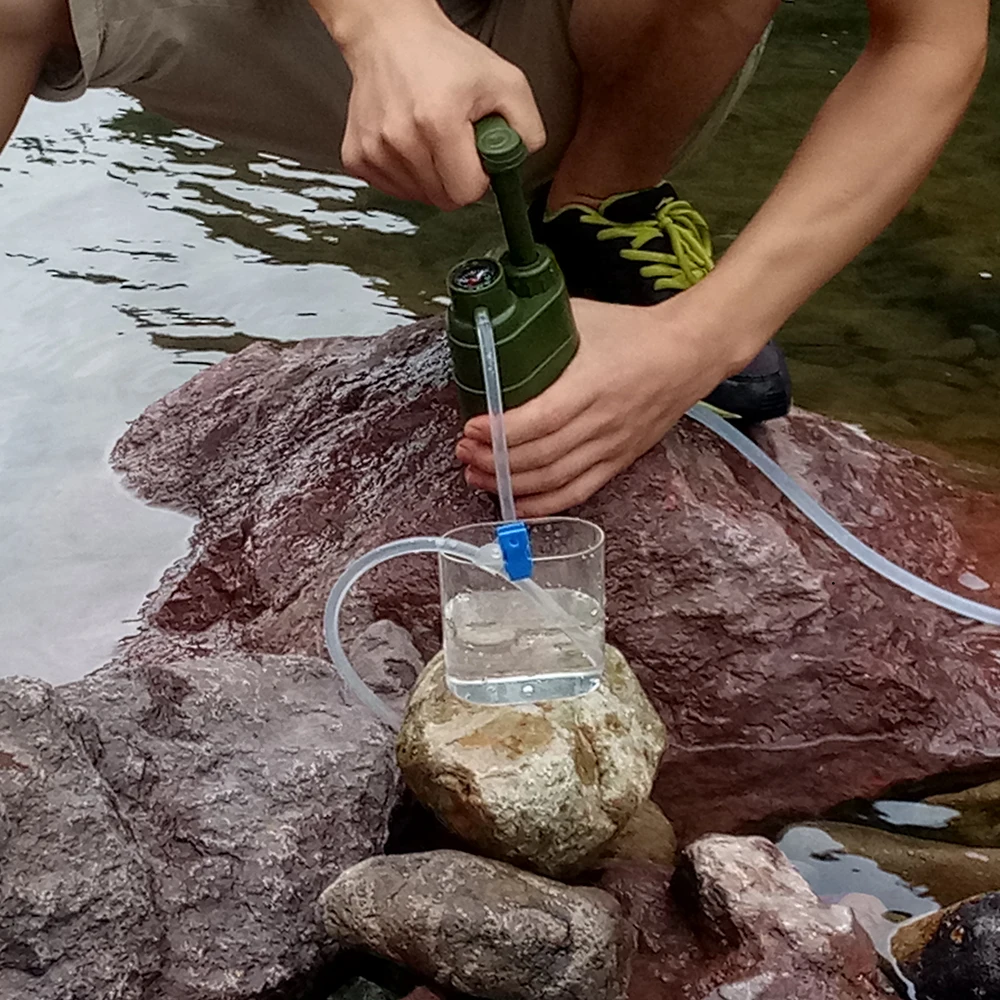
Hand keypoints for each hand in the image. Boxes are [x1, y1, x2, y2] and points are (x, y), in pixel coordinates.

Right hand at [318, 0, 545, 209]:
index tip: (475, 156)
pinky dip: (406, 175)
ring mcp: (375, 150)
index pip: (466, 192)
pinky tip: (409, 144)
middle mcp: (401, 139)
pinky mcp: (357, 156)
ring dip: (431, 177)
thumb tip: (521, 160)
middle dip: (456, 178)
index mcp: (439, 121)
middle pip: (443, 199)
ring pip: (418, 197)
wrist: (388, 35)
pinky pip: (393, 190)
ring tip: (430, 137)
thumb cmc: (442, 55)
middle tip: (455, 143)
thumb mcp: (504, 80)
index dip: (478, 179)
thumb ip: (527, 126)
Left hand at [455, 296, 748, 515]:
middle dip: (494, 460)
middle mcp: (601, 422)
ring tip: (477, 475)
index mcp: (591, 384)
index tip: (471, 427)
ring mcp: (611, 446)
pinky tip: (514, 502)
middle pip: (540, 456)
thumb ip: (540, 329)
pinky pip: (578, 492)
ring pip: (554, 480)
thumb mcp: (583, 317)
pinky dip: (543, 504)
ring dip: (510, 485)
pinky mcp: (619, 461)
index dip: (501, 431)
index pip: (539, 419)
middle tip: (464, 452)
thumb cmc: (634, 330)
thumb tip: (494, 329)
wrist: (690, 351)